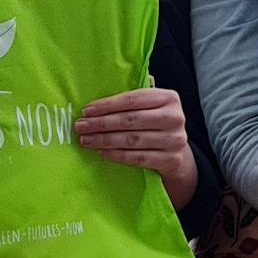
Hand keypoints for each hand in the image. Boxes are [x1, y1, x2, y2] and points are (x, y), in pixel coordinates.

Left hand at [74, 88, 197, 209]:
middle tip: (81, 127)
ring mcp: (174, 140)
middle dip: (102, 123)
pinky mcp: (171, 160)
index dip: (107, 105)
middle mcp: (175, 117)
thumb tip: (93, 108)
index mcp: (169, 98)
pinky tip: (102, 152)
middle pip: (131, 120)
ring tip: (87, 140)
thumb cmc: (156, 124)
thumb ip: (131, 104)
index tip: (86, 111)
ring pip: (132, 140)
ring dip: (105, 140)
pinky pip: (138, 158)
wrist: (177, 153)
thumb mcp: (151, 108)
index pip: (133, 99)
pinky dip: (118, 155)